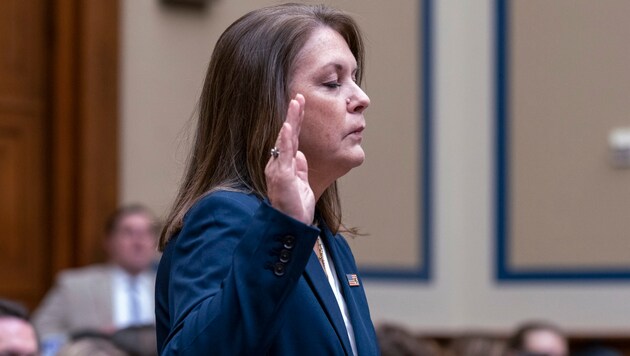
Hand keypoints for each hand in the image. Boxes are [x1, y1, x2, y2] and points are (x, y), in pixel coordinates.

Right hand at [265, 94, 314, 224]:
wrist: (291, 227)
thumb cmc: (295, 209)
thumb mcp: (302, 184)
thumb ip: (301, 169)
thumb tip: (301, 155)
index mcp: (285, 165)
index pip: (291, 139)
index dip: (296, 122)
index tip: (300, 104)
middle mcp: (278, 164)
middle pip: (287, 135)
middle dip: (294, 115)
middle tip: (299, 96)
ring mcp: (278, 169)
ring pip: (285, 140)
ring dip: (291, 121)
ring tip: (296, 103)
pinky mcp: (281, 177)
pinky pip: (283, 155)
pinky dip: (285, 140)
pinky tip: (287, 126)